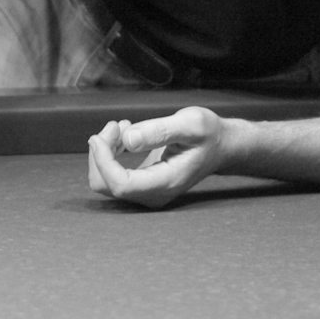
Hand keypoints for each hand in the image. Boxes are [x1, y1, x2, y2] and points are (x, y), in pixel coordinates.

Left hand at [86, 107, 228, 208]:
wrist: (221, 147)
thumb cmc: (209, 134)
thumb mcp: (191, 123)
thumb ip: (159, 131)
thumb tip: (128, 140)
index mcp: (166, 182)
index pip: (120, 184)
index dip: (102, 161)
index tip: (99, 136)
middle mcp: (154, 195)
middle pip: (106, 185)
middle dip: (101, 153)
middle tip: (116, 124)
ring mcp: (146, 193)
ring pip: (105, 181)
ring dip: (105, 151)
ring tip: (123, 126)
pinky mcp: (141, 185)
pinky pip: (113, 176)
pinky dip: (110, 154)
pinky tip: (125, 135)